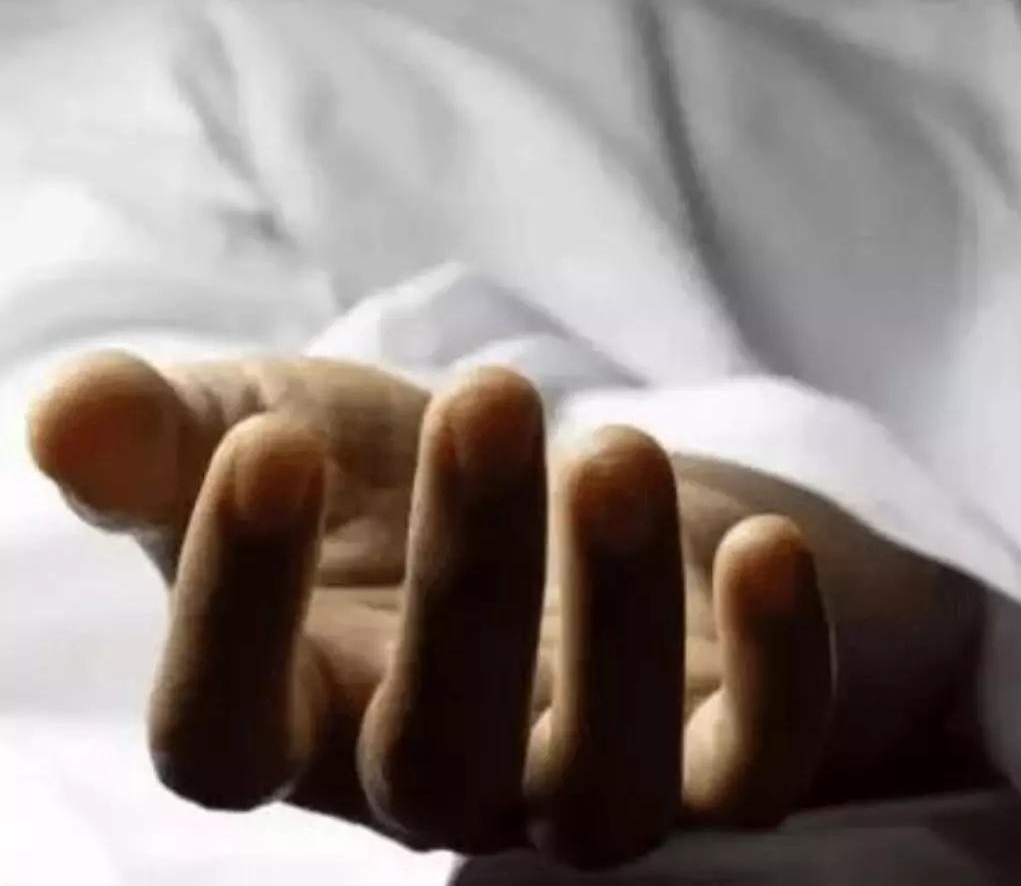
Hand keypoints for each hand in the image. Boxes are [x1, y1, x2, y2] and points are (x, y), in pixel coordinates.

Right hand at [27, 352, 983, 865]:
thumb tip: (65, 415)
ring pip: (603, 796)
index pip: (224, 741)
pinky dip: (775, 668)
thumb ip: (170, 438)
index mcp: (312, 715)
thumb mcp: (283, 431)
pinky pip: (759, 761)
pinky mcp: (724, 752)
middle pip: (436, 755)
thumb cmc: (402, 474)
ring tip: (611, 451)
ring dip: (614, 627)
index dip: (227, 614)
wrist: (578, 486)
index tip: (260, 447)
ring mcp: (590, 782)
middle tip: (485, 398)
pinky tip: (762, 541)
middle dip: (460, 580)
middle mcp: (447, 782)